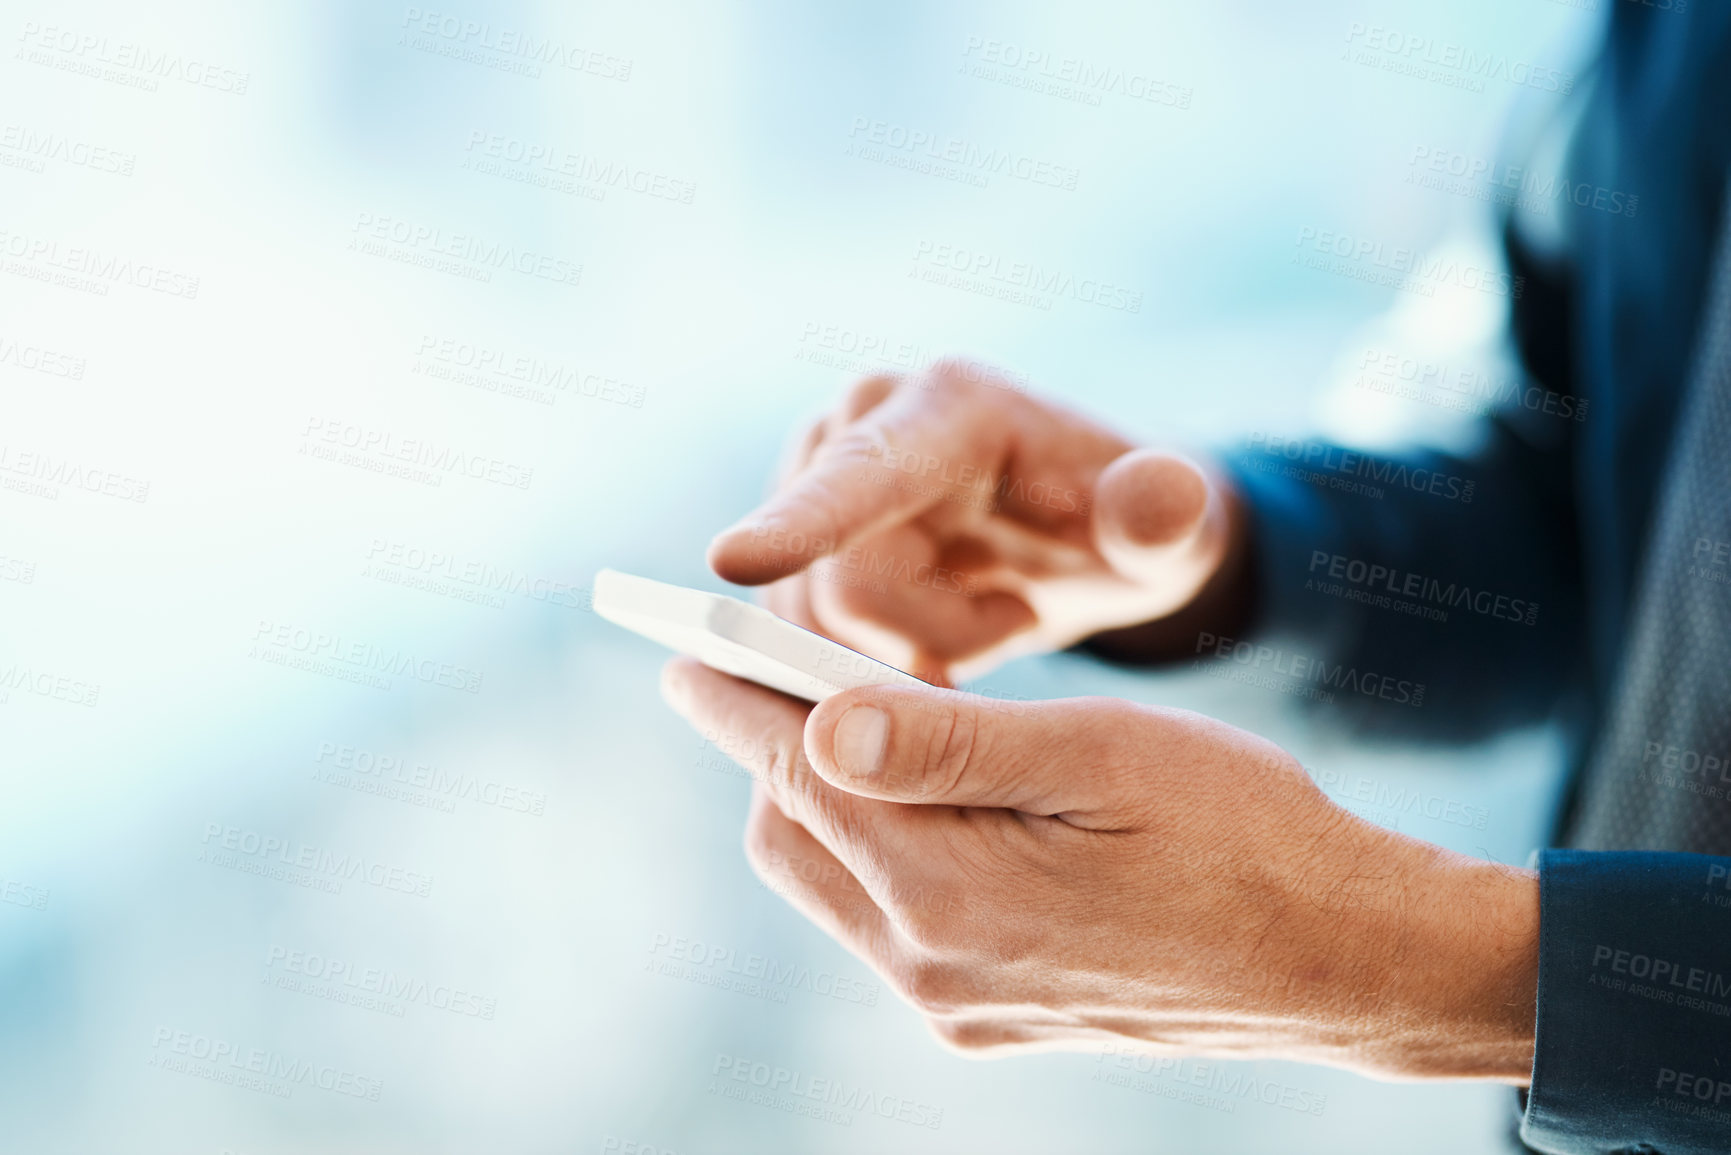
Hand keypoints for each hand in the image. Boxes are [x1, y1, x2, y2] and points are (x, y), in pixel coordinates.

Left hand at [661, 657, 1538, 1080]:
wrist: (1342, 958)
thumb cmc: (1241, 830)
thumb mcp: (1101, 756)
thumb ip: (952, 742)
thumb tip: (819, 720)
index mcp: (951, 890)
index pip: (797, 774)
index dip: (736, 699)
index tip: (687, 647)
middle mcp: (933, 965)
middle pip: (794, 836)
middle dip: (771, 748)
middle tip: (776, 671)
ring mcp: (958, 1003)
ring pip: (834, 882)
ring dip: (827, 801)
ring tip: (860, 725)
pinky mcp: (990, 1017)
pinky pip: (888, 925)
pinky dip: (878, 852)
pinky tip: (928, 802)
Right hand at [706, 363, 1249, 683]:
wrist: (1091, 536)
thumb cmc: (1136, 527)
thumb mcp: (1176, 527)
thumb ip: (1167, 511)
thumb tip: (1153, 497)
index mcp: (950, 407)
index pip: (863, 473)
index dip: (798, 520)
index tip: (730, 560)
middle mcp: (860, 422)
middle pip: (835, 587)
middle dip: (924, 641)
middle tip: (1013, 619)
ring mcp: (814, 477)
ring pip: (810, 623)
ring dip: (900, 655)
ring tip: (986, 616)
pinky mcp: (795, 535)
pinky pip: (799, 632)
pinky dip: (868, 663)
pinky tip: (937, 644)